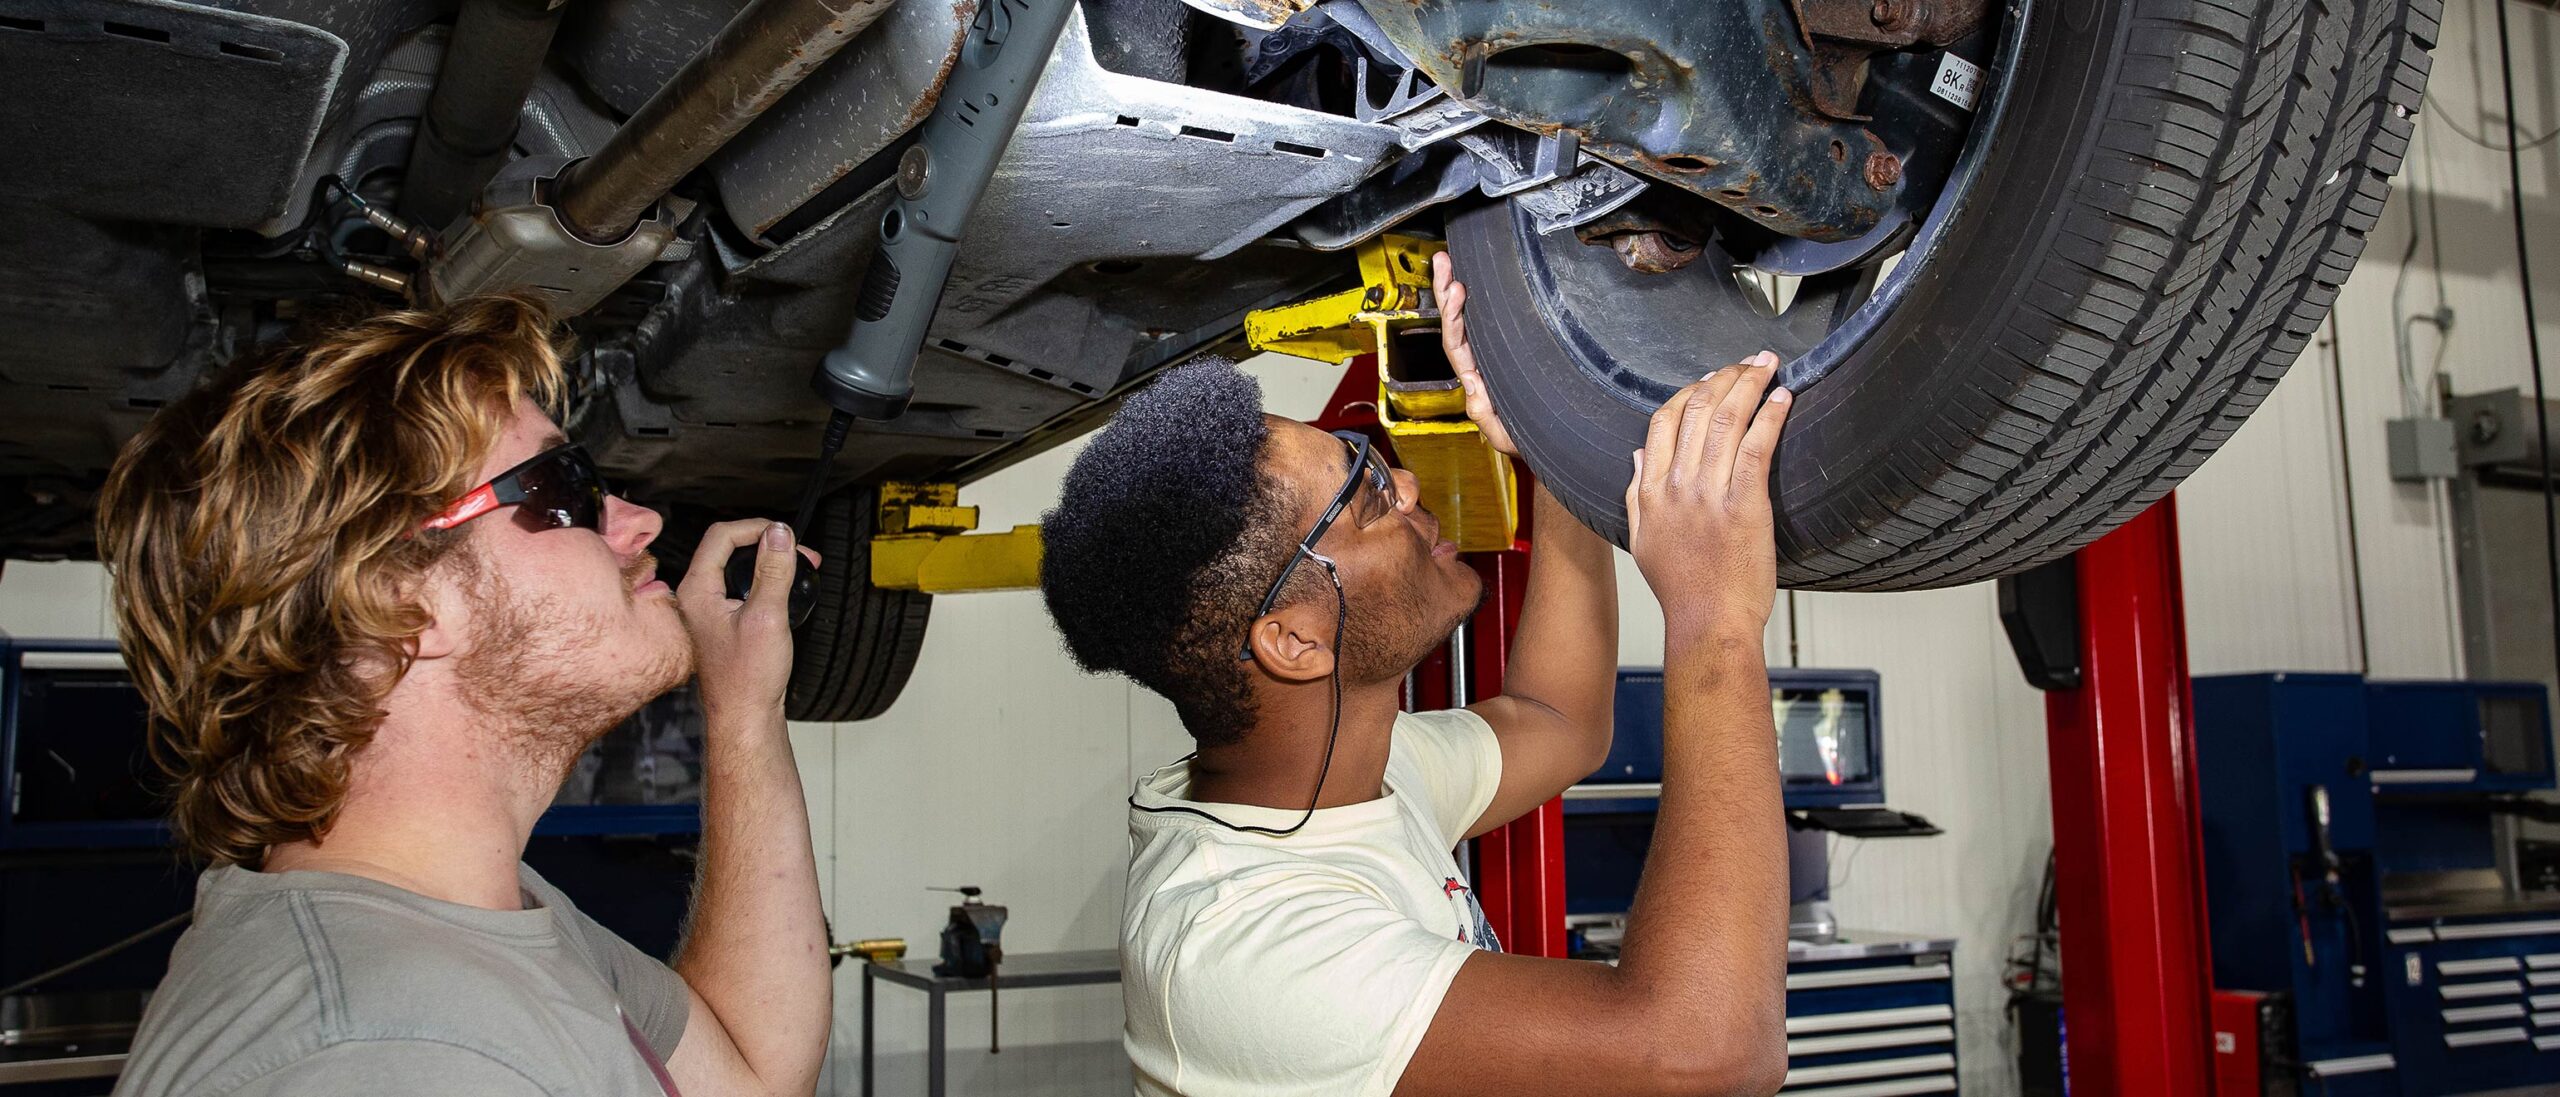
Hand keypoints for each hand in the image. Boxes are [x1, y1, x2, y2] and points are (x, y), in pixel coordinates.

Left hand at [677, 519, 821, 719]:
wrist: (746, 718)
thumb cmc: (749, 678)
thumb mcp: (767, 616)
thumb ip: (773, 570)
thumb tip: (779, 533)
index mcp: (697, 591)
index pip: (721, 536)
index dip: (756, 528)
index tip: (785, 534)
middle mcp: (697, 597)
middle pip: (729, 548)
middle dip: (768, 544)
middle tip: (800, 552)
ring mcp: (710, 610)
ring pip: (738, 568)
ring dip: (770, 563)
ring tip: (801, 568)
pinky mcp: (724, 622)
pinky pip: (743, 588)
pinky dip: (767, 582)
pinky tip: (789, 591)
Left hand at [1433, 251, 1515, 456]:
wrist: (1553, 447)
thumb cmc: (1531, 441)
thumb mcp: (1505, 435)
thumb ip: (1485, 413)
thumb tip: (1471, 383)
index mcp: (1475, 382)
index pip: (1456, 345)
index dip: (1453, 316)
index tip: (1456, 290)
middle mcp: (1477, 368)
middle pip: (1455, 326)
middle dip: (1446, 292)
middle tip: (1443, 262)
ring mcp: (1489, 361)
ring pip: (1465, 323)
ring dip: (1453, 292)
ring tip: (1447, 263)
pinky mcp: (1504, 356)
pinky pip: (1483, 329)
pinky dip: (1476, 306)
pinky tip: (1471, 284)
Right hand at [1626, 351, 1790, 642]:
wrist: (1708, 622)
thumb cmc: (1682, 589)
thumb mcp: (1643, 539)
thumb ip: (1636, 493)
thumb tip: (1637, 455)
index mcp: (1652, 492)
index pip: (1663, 423)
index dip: (1689, 392)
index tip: (1711, 379)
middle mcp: (1677, 486)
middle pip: (1697, 411)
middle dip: (1724, 377)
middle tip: (1749, 362)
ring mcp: (1710, 493)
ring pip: (1727, 420)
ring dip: (1750, 384)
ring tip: (1768, 366)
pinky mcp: (1745, 504)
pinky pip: (1756, 446)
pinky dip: (1770, 416)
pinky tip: (1782, 397)